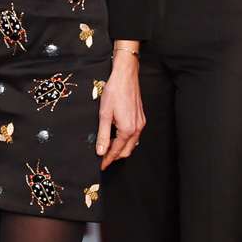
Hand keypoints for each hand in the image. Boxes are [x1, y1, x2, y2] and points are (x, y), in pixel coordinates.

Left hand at [97, 50, 144, 169]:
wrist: (126, 76)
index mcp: (127, 129)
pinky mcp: (141, 118)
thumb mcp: (104, 114)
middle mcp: (137, 128)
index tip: (101, 165)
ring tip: (109, 149)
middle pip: (126, 151)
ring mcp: (141, 123)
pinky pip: (135, 135)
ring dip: (121, 149)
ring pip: (132, 144)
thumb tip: (101, 151)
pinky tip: (118, 137)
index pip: (116, 151)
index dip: (108, 159)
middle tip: (104, 159)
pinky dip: (126, 140)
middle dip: (115, 156)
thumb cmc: (114, 92)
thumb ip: (103, 135)